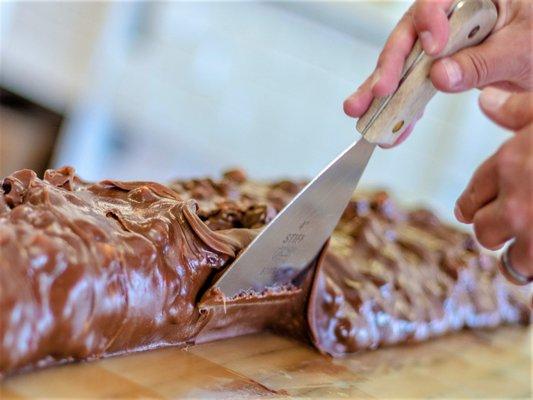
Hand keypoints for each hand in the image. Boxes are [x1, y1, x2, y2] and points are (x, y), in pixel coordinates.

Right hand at [343, 0, 532, 146]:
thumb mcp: (520, 49)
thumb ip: (481, 62)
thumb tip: (440, 75)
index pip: (439, 0)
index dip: (428, 21)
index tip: (432, 49)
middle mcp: (449, 17)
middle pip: (409, 37)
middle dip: (388, 67)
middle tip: (376, 92)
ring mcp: (439, 44)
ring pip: (403, 65)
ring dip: (381, 93)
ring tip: (362, 112)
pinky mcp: (437, 67)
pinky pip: (414, 87)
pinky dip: (404, 110)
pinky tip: (392, 127)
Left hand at [455, 88, 532, 279]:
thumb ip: (518, 109)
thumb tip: (486, 101)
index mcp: (511, 165)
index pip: (471, 196)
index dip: (474, 203)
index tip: (475, 209)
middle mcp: (519, 205)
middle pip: (484, 232)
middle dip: (496, 230)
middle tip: (513, 224)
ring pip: (513, 262)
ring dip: (525, 256)